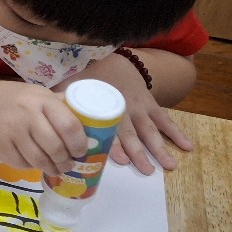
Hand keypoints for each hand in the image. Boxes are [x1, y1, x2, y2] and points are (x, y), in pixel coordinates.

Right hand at [0, 81, 87, 175]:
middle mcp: (26, 114)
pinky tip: (34, 162)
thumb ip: (59, 105)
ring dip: (52, 168)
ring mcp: (10, 132)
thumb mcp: (36, 94)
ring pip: (40, 160)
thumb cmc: (12, 100)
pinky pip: (23, 165)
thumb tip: (93, 121)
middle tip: (70, 164)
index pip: (69, 126)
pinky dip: (32, 167)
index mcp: (41, 99)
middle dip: (66, 161)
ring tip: (57, 168)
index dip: (80, 144)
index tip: (82, 151)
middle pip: (56, 147)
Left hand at [58, 55, 187, 174]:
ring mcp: (140, 108)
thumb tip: (44, 116)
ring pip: (151, 130)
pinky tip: (187, 147)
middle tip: (147, 171)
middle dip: (140, 153)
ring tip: (169, 166)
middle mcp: (124, 110)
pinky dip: (177, 133)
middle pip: (133, 134)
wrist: (115, 60)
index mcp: (104, 107)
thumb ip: (61, 100)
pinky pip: (166, 120)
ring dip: (160, 148)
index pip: (110, 129)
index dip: (115, 144)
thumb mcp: (73, 85)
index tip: (121, 159)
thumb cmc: (90, 77)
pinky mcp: (152, 105)